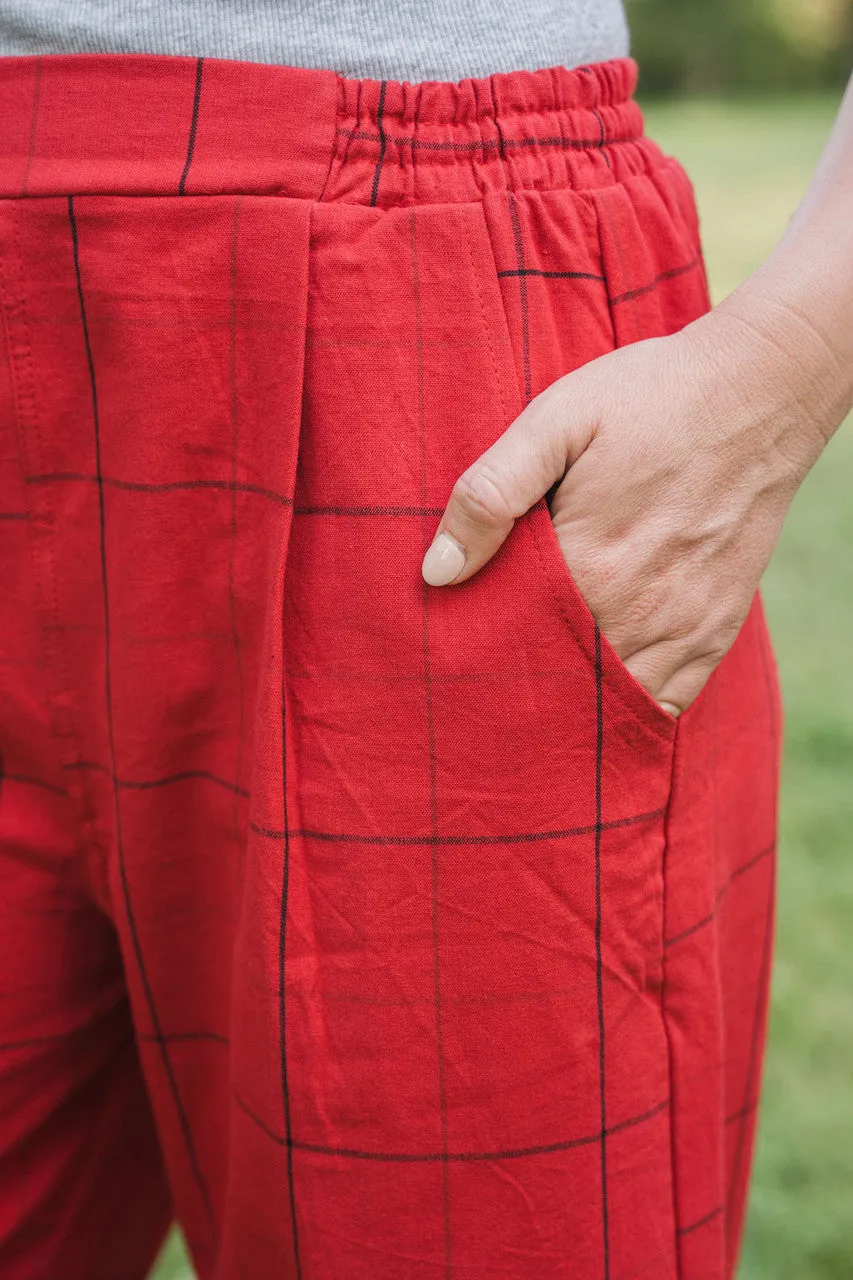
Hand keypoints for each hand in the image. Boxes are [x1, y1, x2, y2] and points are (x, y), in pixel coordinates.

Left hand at [421, 300, 832, 716]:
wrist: (761, 391)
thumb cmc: (649, 398)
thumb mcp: (556, 421)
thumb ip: (491, 494)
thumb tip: (437, 572)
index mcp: (587, 566)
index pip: (511, 645)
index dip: (479, 652)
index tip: (455, 649)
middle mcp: (637, 612)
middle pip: (560, 683)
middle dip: (522, 686)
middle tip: (488, 680)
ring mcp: (684, 628)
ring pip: (612, 703)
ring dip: (575, 702)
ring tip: (537, 690)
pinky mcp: (717, 630)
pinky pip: (668, 701)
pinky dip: (630, 706)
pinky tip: (601, 690)